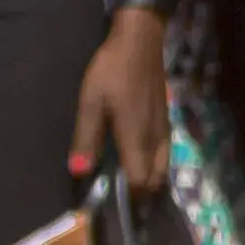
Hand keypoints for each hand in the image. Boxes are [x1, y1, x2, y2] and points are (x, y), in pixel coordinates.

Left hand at [67, 9, 171, 195]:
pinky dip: (154, 165)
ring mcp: (163, 129)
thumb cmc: (112, 71)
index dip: (128, 197)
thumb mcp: (91, 102)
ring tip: (128, 182)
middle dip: (140, 193)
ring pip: (163, 168)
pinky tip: (138, 158)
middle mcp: (154, 138)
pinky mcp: (165, 120)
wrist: (140, 42)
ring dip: (149, 179)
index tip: (111, 203)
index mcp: (136, 137)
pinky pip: (164, 154)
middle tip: (118, 196)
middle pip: (155, 179)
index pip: (139, 180)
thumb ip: (86, 139)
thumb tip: (79, 172)